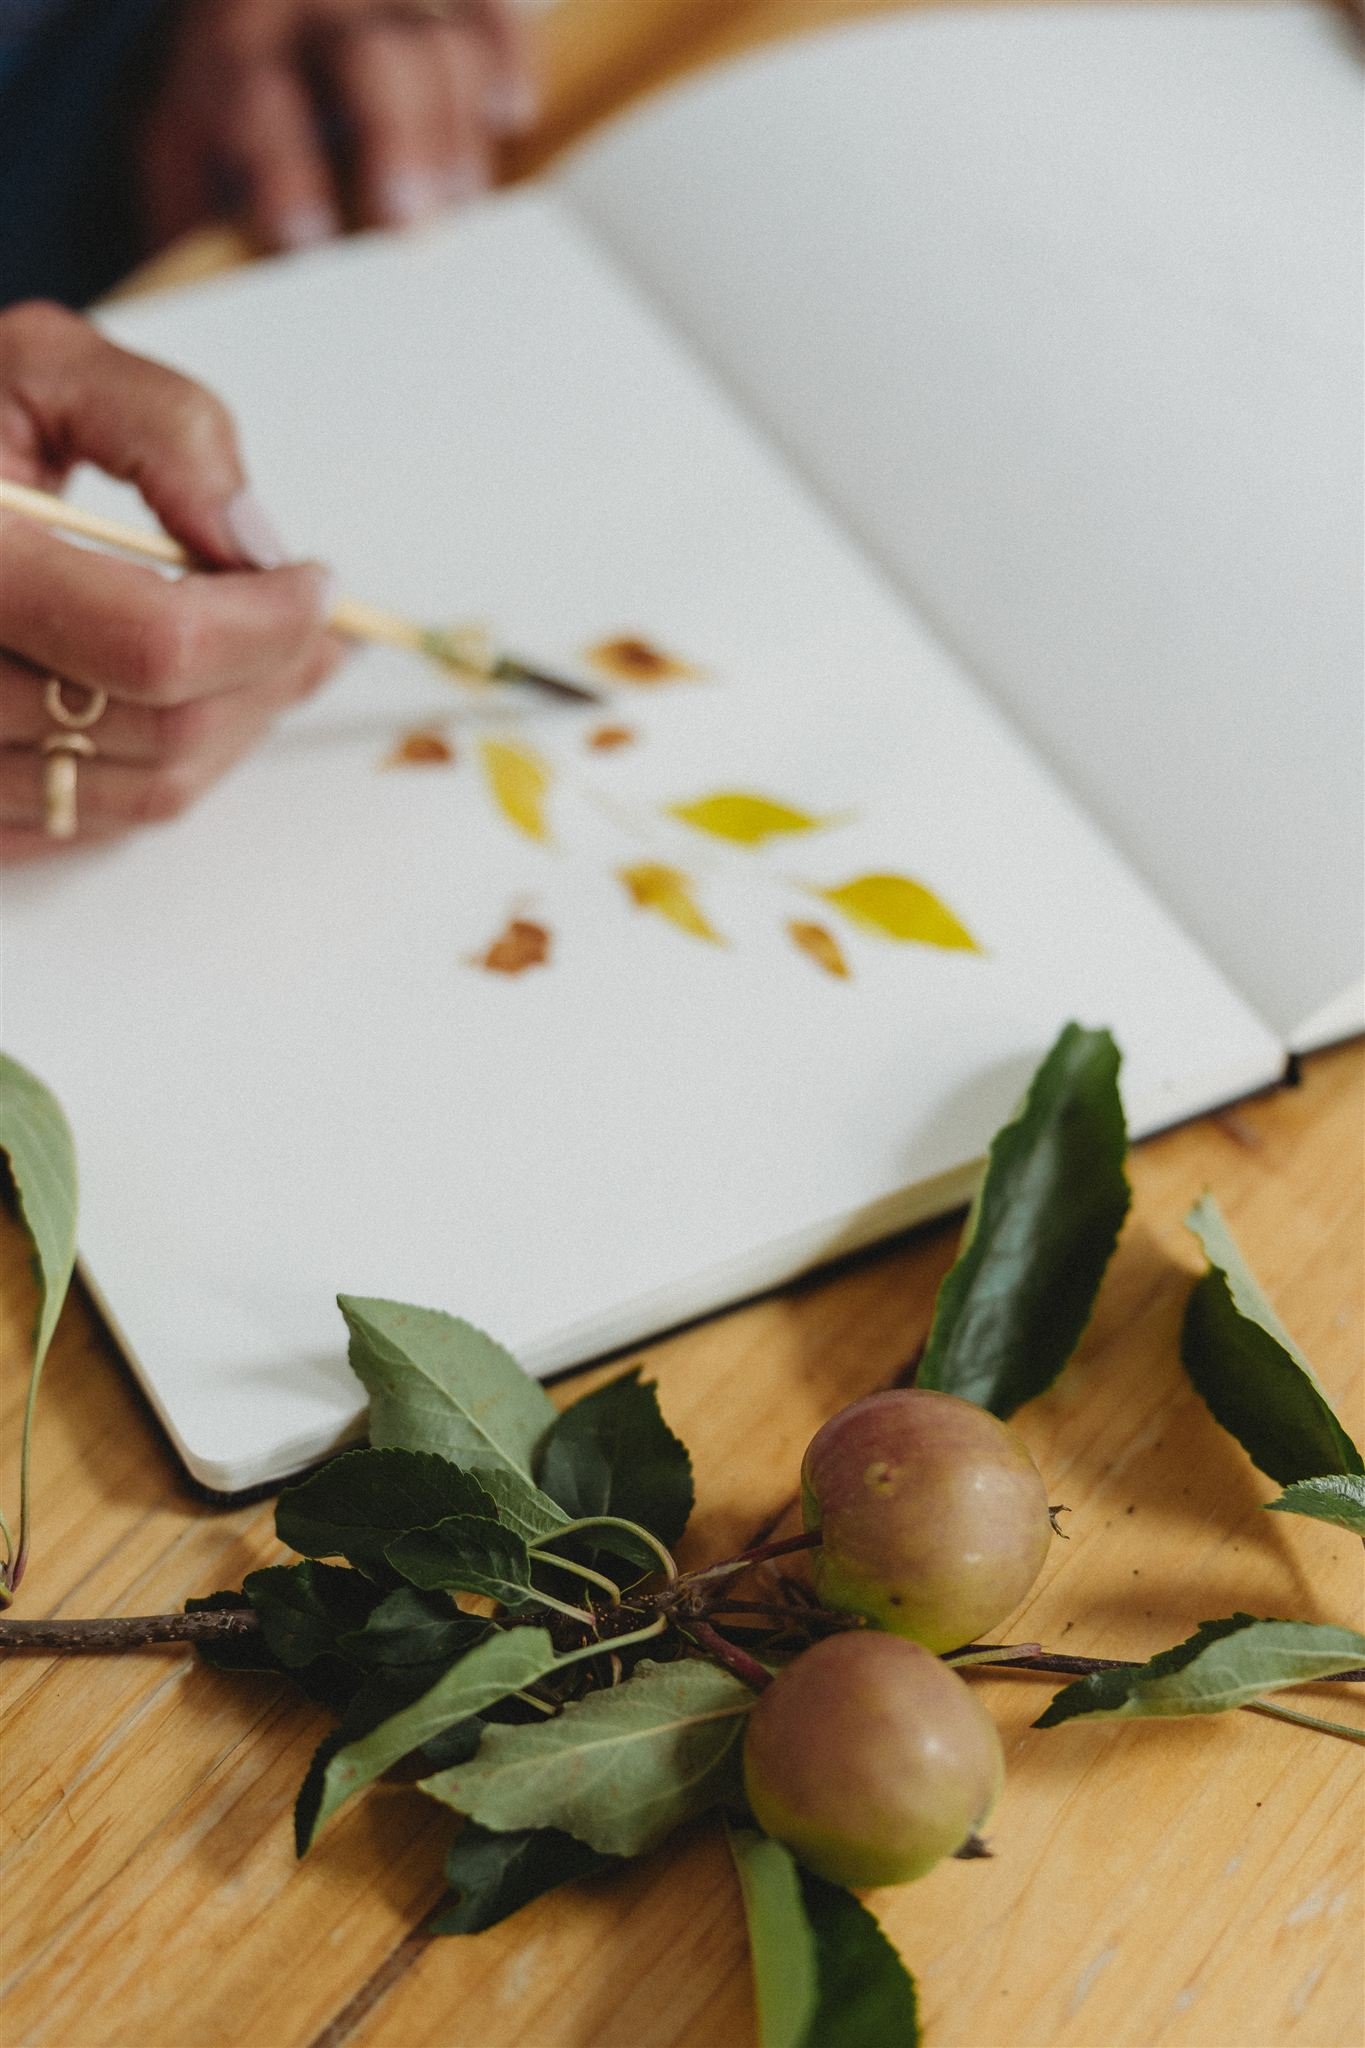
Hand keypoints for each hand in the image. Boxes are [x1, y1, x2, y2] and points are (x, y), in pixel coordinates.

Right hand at [0, 302, 342, 858]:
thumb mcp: (41, 369)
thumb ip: (165, 430)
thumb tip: (254, 541)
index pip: (157, 644)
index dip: (266, 622)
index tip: (314, 583)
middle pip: (168, 730)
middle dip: (267, 675)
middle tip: (311, 623)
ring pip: (149, 792)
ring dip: (235, 728)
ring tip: (272, 660)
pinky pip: (97, 823)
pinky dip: (170, 767)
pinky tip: (202, 704)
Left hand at [140, 0, 537, 253]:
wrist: (257, 4)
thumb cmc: (231, 106)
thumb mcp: (186, 152)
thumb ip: (201, 214)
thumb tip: (225, 317)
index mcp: (237, 54)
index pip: (262, 101)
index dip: (290, 172)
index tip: (310, 242)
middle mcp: (310, 9)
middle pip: (370, 57)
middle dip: (399, 140)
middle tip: (413, 221)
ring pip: (435, 41)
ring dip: (455, 126)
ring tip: (464, 202)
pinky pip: (491, 9)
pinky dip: (507, 55)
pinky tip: (508, 115)